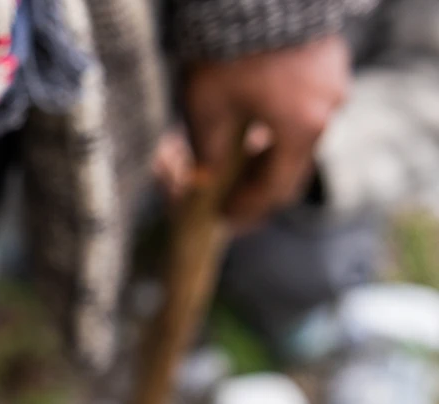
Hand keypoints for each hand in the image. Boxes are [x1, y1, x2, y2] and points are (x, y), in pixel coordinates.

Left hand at [183, 34, 349, 229]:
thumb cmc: (226, 52)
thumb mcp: (206, 109)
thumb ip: (207, 153)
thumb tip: (205, 181)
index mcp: (302, 128)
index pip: (276, 187)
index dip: (248, 207)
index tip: (225, 217)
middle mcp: (327, 109)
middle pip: (294, 164)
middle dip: (259, 184)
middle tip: (230, 197)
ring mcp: (333, 84)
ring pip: (301, 135)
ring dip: (270, 153)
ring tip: (237, 164)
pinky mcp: (328, 63)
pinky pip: (307, 107)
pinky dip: (281, 125)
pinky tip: (254, 127)